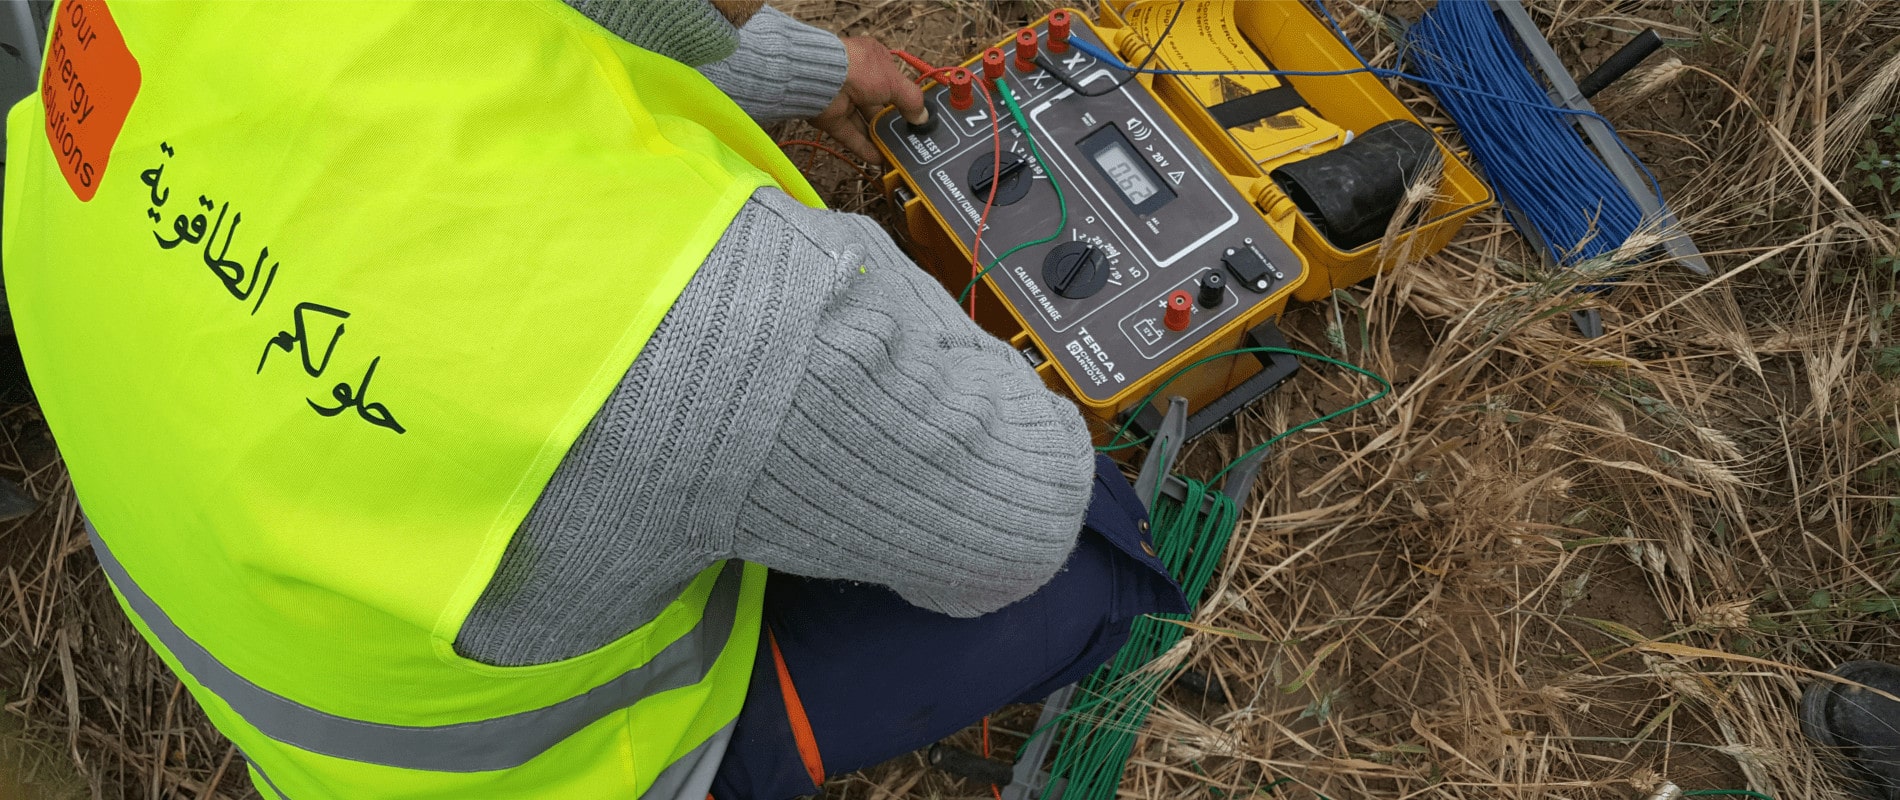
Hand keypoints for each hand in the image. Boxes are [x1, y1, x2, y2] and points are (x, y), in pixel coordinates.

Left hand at [812, 36, 927, 165]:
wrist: (821, 78)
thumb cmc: (859, 69)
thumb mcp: (894, 81)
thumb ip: (911, 100)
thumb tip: (923, 117)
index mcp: (874, 61)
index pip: (893, 80)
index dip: (905, 97)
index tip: (918, 115)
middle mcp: (859, 79)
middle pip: (880, 104)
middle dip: (894, 122)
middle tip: (911, 139)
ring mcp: (844, 99)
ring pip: (866, 123)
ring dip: (881, 138)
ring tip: (898, 154)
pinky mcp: (833, 118)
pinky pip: (852, 136)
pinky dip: (864, 148)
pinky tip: (879, 160)